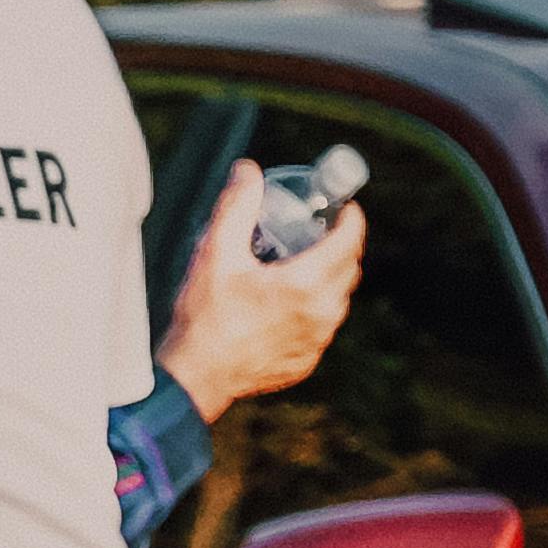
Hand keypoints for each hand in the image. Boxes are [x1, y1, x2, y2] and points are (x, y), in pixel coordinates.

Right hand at [157, 153, 361, 421]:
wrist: (195, 376)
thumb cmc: (204, 316)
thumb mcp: (216, 253)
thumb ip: (236, 206)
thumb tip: (249, 171)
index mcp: (305, 283)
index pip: (349, 241)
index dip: (351, 218)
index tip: (343, 208)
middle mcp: (321, 314)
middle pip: (350, 268)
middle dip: (343, 244)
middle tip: (320, 230)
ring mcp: (316, 341)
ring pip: (338, 298)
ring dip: (330, 276)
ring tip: (303, 263)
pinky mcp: (306, 360)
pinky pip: (322, 325)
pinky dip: (314, 307)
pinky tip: (287, 303)